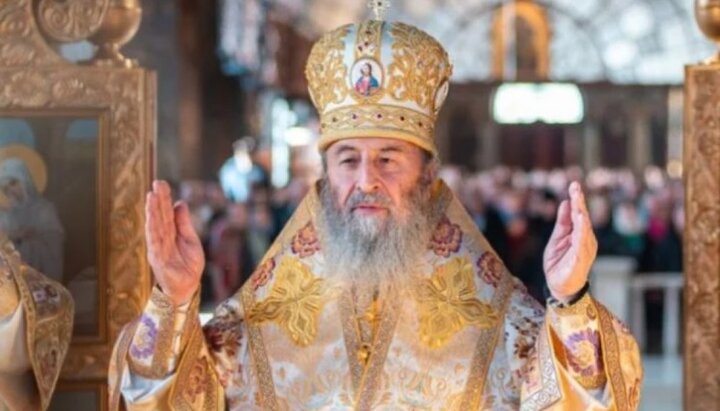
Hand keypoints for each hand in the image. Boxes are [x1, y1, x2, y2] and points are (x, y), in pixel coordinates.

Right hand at [146, 180, 203, 304]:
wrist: (187, 288)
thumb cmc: (188, 265)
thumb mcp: (191, 240)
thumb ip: (184, 223)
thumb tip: (180, 203)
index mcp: (170, 233)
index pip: (166, 213)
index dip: (164, 198)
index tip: (161, 183)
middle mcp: (162, 239)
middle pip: (160, 216)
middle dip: (158, 200)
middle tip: (157, 182)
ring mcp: (158, 248)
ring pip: (156, 227)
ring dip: (153, 212)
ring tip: (152, 196)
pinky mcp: (158, 259)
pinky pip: (155, 242)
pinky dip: (153, 230)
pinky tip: (151, 219)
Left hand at [543, 181, 597, 301]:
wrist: (559, 286)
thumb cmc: (559, 263)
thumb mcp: (557, 238)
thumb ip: (563, 222)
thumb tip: (565, 202)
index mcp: (580, 234)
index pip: (579, 214)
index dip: (577, 199)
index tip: (574, 184)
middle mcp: (586, 240)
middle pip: (583, 218)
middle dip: (580, 202)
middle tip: (575, 187)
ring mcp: (584, 250)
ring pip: (584, 229)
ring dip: (581, 215)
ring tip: (578, 202)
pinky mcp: (580, 260)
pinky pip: (581, 244)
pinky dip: (581, 232)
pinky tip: (580, 222)